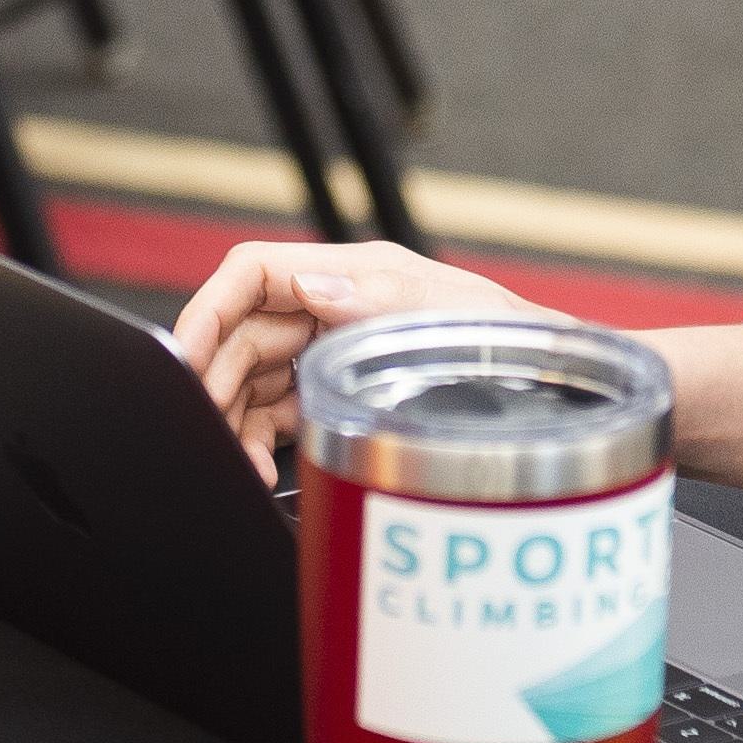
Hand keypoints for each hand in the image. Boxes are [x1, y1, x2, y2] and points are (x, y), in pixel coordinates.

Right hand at [167, 238, 537, 471]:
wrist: (559, 390)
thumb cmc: (516, 345)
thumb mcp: (451, 318)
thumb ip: (379, 298)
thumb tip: (310, 283)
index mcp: (356, 276)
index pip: (253, 274)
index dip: (208, 310)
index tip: (182, 355)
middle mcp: (337, 308)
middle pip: (242, 332)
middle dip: (215, 381)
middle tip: (207, 431)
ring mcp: (333, 351)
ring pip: (251, 376)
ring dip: (234, 418)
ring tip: (244, 464)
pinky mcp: (336, 392)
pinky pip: (276, 409)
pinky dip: (258, 439)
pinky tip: (264, 468)